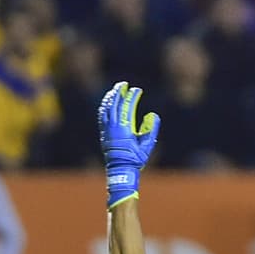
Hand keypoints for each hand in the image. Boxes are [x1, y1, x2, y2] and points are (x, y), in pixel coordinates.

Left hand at [98, 82, 159, 207]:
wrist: (120, 169)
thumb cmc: (135, 158)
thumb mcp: (147, 145)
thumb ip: (151, 129)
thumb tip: (152, 115)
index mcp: (124, 128)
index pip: (127, 107)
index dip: (132, 97)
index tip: (137, 90)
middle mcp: (114, 126)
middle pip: (114, 104)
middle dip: (119, 92)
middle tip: (123, 84)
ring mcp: (107, 129)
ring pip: (106, 109)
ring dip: (111, 98)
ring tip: (115, 90)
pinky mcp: (103, 132)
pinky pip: (102, 116)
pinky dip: (105, 107)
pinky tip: (107, 102)